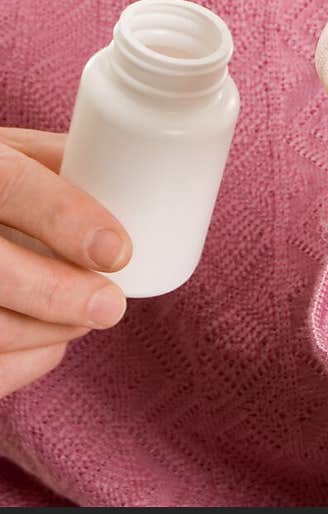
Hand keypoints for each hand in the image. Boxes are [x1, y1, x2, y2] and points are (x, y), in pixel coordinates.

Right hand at [0, 128, 131, 399]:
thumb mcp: (1, 150)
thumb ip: (51, 160)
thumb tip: (129, 175)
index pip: (14, 185)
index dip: (67, 218)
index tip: (117, 251)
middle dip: (58, 295)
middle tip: (110, 307)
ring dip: (45, 333)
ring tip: (86, 318)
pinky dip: (22, 363)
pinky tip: (48, 345)